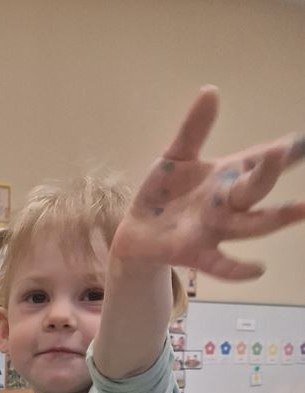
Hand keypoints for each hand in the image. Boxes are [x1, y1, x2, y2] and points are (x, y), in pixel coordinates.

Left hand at [112, 86, 304, 278]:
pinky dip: (237, 269)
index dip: (287, 149)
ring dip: (275, 218)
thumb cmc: (163, 192)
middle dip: (270, 172)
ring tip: (302, 209)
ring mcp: (215, 229)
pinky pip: (221, 263)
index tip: (303, 142)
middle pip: (255, 188)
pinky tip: (257, 269)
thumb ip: (194, 128)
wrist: (137, 230)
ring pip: (250, 225)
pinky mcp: (195, 253)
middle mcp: (228, 203)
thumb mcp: (176, 156)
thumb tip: (210, 90)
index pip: (261, 159)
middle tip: (284, 151)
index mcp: (228, 176)